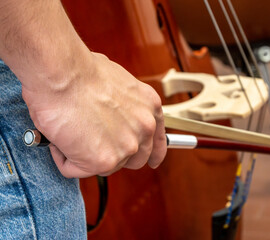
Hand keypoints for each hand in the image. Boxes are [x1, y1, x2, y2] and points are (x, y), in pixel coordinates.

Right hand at [22, 53, 166, 177]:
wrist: (63, 72)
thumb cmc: (82, 70)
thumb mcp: (120, 84)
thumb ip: (126, 107)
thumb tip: (113, 116)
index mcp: (150, 108)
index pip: (158, 142)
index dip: (153, 154)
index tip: (152, 161)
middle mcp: (144, 128)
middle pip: (132, 160)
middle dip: (113, 154)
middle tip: (90, 140)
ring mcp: (127, 147)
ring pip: (103, 166)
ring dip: (84, 154)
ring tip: (70, 128)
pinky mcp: (104, 160)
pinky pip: (76, 169)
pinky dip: (63, 157)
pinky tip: (61, 135)